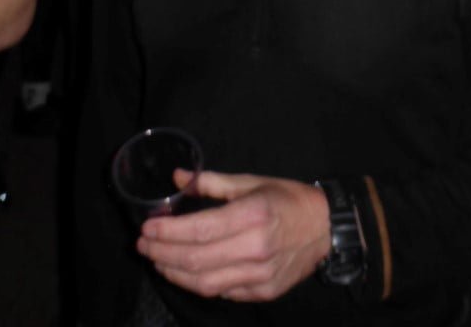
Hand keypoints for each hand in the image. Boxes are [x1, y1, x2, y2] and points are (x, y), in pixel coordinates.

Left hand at [136, 169, 329, 302]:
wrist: (327, 228)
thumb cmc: (288, 199)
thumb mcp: (252, 182)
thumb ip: (211, 182)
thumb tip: (177, 178)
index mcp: (254, 215)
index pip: (200, 230)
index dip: (168, 232)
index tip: (147, 228)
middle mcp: (256, 249)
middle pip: (196, 259)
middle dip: (162, 253)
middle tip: (143, 245)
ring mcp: (260, 275)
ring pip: (204, 283)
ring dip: (174, 273)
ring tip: (157, 260)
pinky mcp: (263, 292)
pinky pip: (222, 291)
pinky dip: (198, 283)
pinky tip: (185, 272)